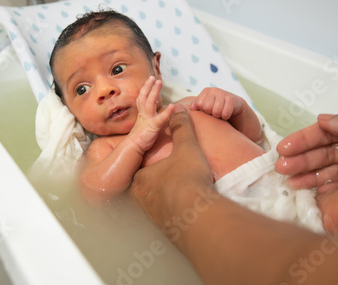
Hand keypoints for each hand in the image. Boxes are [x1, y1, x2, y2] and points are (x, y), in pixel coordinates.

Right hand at [129, 76, 173, 154]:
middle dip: (148, 86)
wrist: (132, 148)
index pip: (142, 99)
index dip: (145, 90)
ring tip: (159, 82)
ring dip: (155, 92)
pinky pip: (160, 118)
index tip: (149, 82)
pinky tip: (172, 106)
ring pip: (150, 103)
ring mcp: (148, 120)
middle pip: (144, 97)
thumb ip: (149, 120)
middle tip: (153, 77)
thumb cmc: (138, 139)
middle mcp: (144, 115)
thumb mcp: (143, 126)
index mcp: (142, 115)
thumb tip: (154, 116)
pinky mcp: (153, 127)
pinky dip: (166, 112)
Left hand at [130, 105, 213, 224]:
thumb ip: (181, 128)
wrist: (197, 217)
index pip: (141, 166)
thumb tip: (179, 109)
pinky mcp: (166, 228)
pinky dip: (176, 210)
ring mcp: (152, 215)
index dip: (153, 162)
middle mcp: (141, 198)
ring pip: (157, 202)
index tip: (164, 163)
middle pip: (148, 186)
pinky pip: (168, 215)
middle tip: (175, 178)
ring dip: (168, 196)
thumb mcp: (186, 147)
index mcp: (141, 177)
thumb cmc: (187, 179)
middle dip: (159, 181)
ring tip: (183, 192)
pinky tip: (188, 207)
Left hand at [190, 87, 244, 119]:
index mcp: (206, 91)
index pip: (198, 104)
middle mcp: (214, 90)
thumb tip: (192, 107)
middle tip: (214, 112)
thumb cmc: (216, 107)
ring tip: (220, 113)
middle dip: (210, 113)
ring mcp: (223, 93)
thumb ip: (197, 105)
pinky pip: (225, 113)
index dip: (203, 111)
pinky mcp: (231, 99)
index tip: (208, 110)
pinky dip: (225, 117)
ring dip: (218, 116)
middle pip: (206, 108)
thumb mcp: (206, 105)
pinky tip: (226, 114)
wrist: (235, 105)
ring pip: (216, 111)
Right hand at [276, 101, 337, 188]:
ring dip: (310, 176)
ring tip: (290, 181)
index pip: (331, 132)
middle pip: (328, 153)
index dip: (306, 139)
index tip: (284, 147)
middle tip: (281, 167)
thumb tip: (323, 121)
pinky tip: (313, 192)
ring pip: (334, 172)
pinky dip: (328, 190)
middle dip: (302, 159)